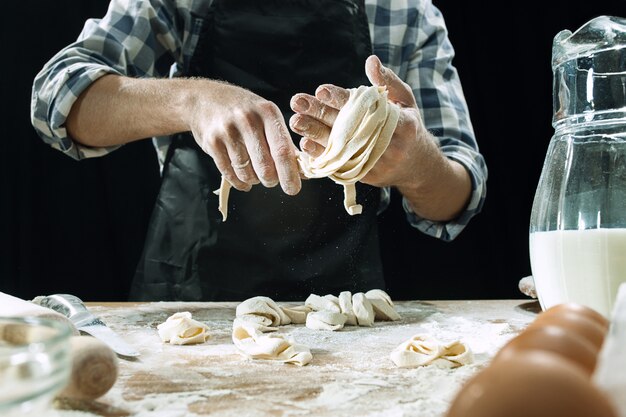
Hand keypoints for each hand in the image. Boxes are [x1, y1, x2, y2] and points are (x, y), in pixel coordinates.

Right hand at [189, 81, 300, 194]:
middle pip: (265, 167)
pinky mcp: (212, 142)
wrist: (204, 99)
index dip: (289, 174)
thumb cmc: (243, 111)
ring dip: (253, 180)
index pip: (283, 150)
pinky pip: (229, 173)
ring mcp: (228, 131)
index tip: (293, 189)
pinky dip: (239, 182)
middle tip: (270, 180)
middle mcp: (248, 120)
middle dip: (270, 180)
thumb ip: (284, 142)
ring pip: (247, 173)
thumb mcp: (266, 117)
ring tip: (253, 172)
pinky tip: (242, 179)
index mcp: (268, 113)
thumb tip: (302, 171)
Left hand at [289, 55, 435, 189]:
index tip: (320, 91)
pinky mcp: (365, 176)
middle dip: (320, 114)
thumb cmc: (409, 127)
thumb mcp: (405, 101)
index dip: (341, 99)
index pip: (365, 108)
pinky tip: (305, 146)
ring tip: (296, 122)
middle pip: (347, 128)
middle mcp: (386, 144)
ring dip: (315, 136)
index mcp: (398, 122)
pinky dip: (321, 156)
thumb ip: (387, 82)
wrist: (417, 167)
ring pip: (340, 148)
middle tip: (297, 102)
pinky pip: (340, 167)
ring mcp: (375, 162)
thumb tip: (371, 61)